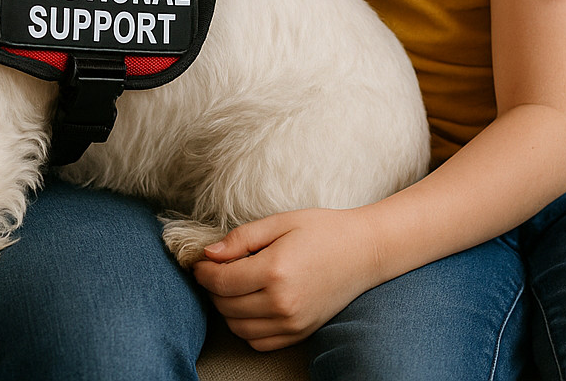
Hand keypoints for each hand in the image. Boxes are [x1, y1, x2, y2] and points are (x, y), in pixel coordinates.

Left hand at [192, 209, 380, 351]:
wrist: (365, 251)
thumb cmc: (323, 230)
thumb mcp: (279, 222)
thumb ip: (241, 239)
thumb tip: (209, 254)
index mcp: (274, 271)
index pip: (220, 282)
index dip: (203, 272)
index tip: (201, 263)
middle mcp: (282, 303)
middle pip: (225, 306)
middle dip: (213, 288)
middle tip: (217, 270)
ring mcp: (292, 322)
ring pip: (238, 328)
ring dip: (227, 309)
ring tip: (235, 286)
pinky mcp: (301, 333)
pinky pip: (259, 342)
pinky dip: (246, 328)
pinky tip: (251, 305)